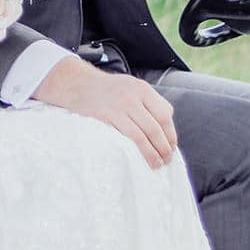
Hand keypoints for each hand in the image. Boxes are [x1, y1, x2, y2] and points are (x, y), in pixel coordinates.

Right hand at [33, 58, 177, 168]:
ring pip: (142, 136)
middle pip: (155, 128)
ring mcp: (117, 108)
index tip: (171, 148)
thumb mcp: (132, 86)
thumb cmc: (109, 90)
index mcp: (142, 89)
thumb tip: (168, 125)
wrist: (78, 84)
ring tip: (156, 164)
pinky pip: (124, 138)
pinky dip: (135, 152)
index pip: (165, 115)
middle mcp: (132, 97)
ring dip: (152, 154)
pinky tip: (138, 159)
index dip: (171, 135)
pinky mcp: (103, 119)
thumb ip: (151, 102)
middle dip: (163, 148)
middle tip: (166, 160)